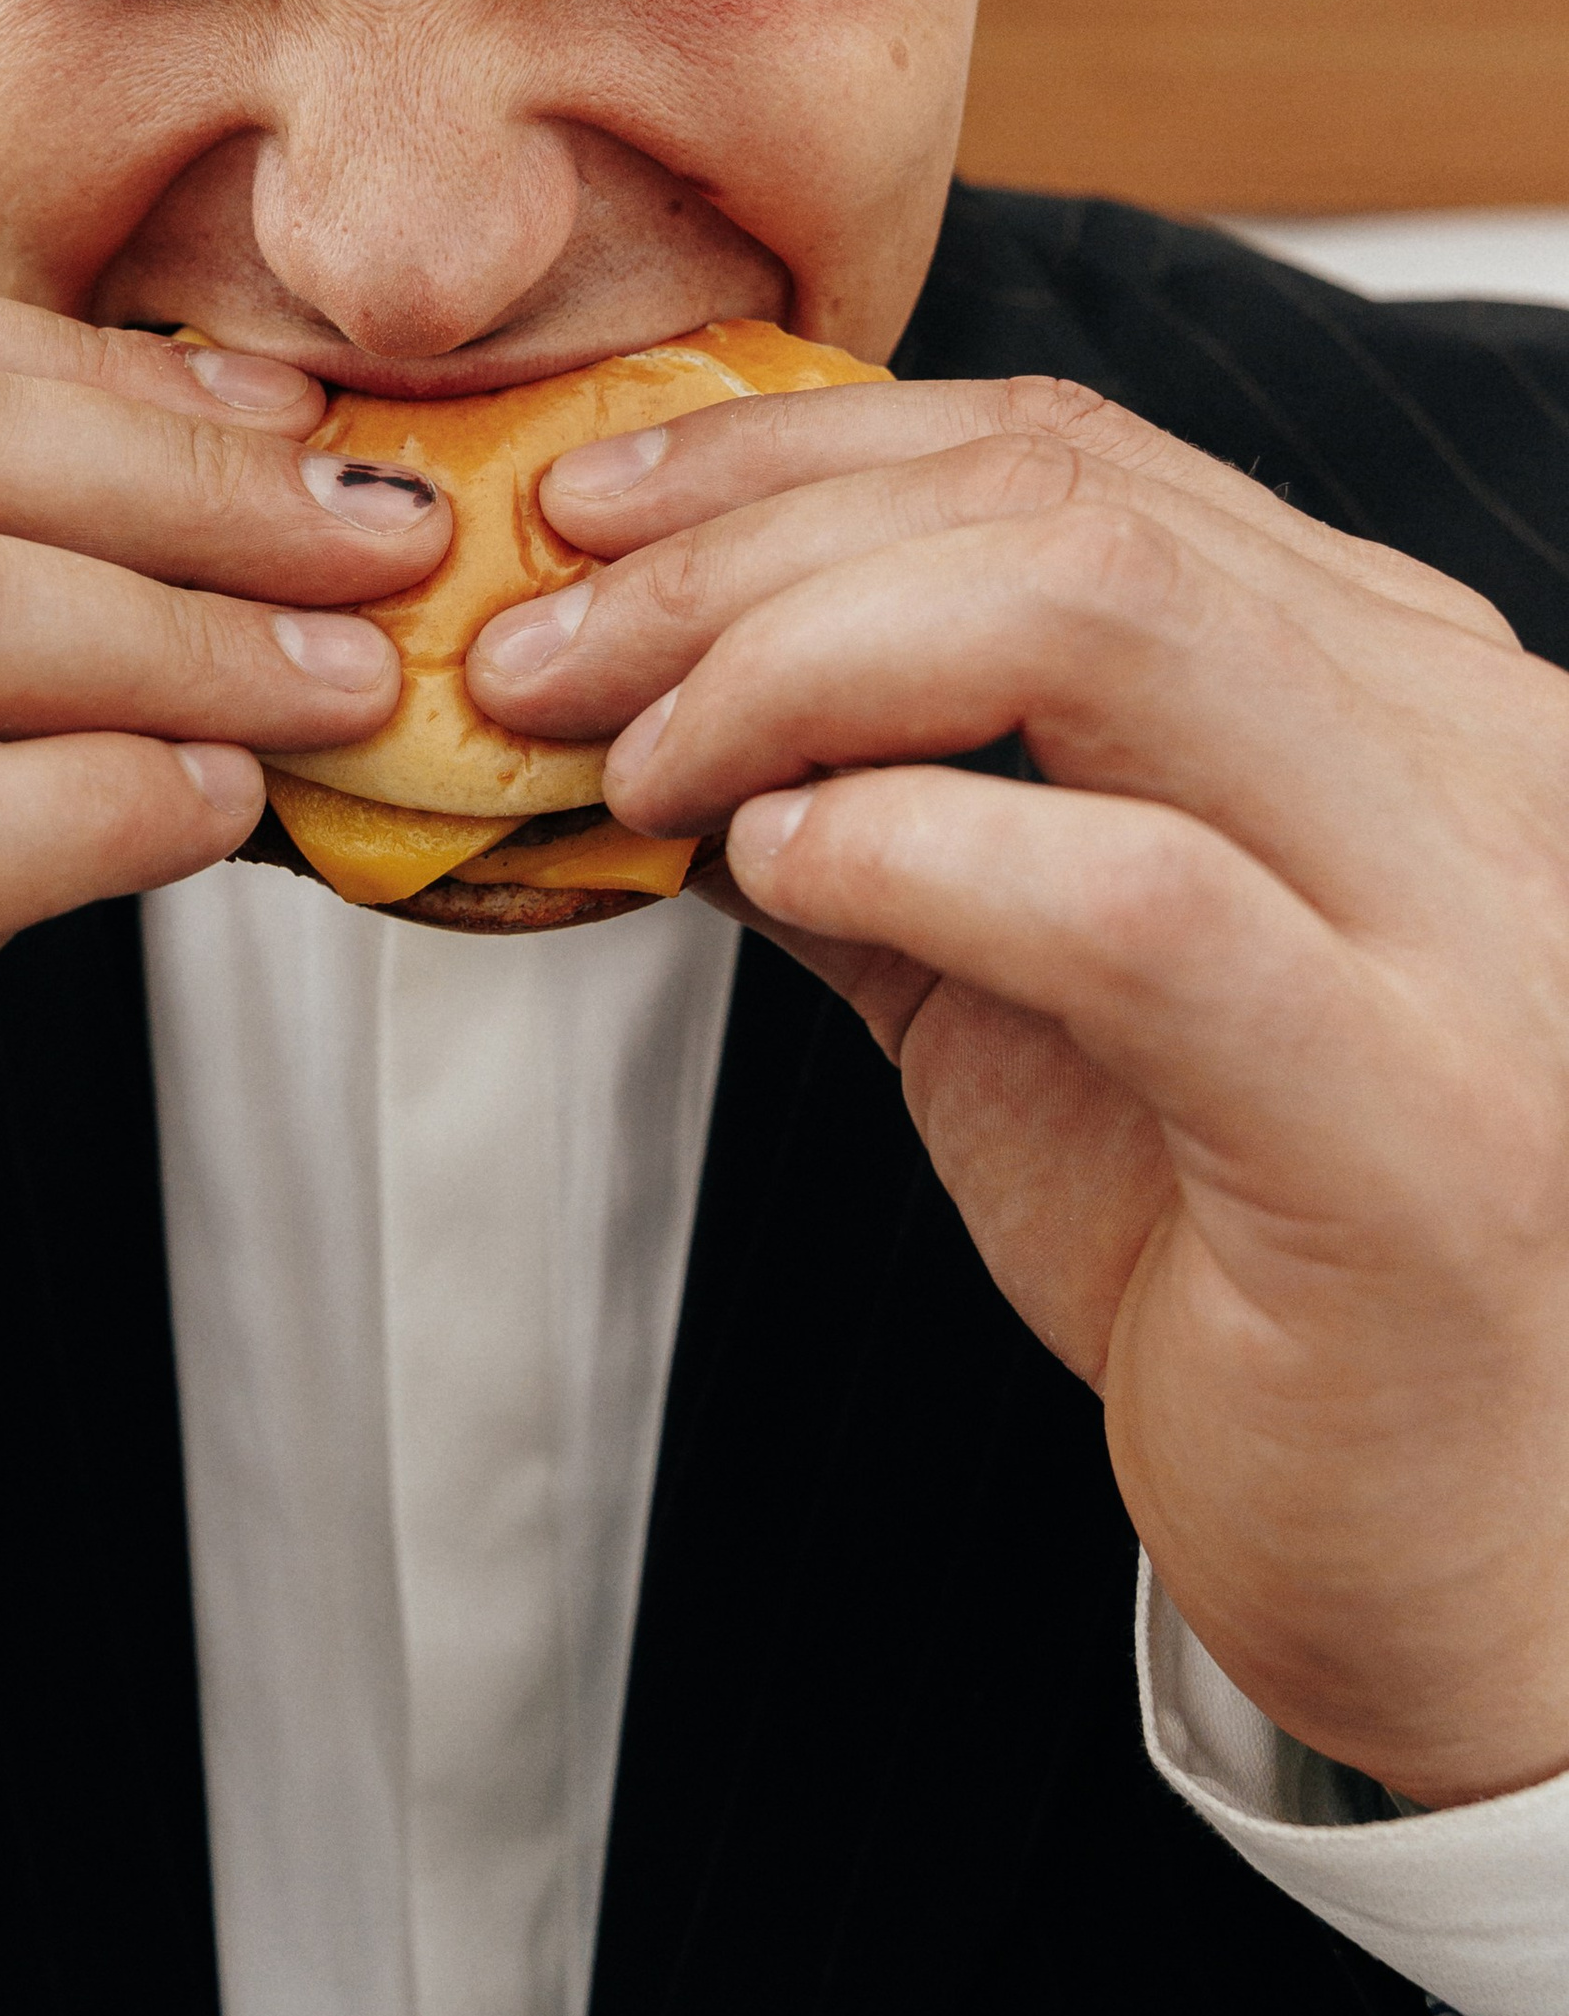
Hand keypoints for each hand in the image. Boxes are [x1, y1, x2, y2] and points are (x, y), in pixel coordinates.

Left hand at [467, 372, 1568, 1807]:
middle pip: (1065, 506)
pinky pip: (1137, 903)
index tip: (583, 515)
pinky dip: (917, 847)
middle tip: (540, 650)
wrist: (1450, 1562)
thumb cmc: (1245, 1261)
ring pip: (1102, 624)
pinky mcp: (1423, 1121)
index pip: (1074, 455)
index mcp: (1392, 686)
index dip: (789, 453)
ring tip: (634, 764)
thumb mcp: (1021, 982)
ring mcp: (1478, 925)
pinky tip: (777, 867)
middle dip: (743, 550)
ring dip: (789, 662)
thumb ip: (879, 810)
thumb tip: (631, 682)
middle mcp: (1472, 754)